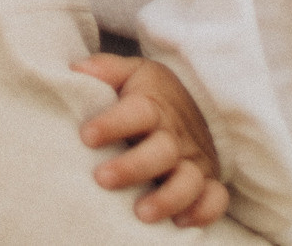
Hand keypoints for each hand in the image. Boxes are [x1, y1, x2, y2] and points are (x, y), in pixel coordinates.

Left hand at [72, 53, 231, 227]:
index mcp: (154, 106)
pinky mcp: (208, 180)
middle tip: (102, 178)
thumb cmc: (151, 93)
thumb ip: (106, 70)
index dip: (113, 124)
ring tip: (141, 213)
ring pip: (188, 180)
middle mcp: (175, 135)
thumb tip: (76, 69)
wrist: (196, 102)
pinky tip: (180, 224)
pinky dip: (203, 212)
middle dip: (133, 167)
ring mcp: (194, 159)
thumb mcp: (131, 73)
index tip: (87, 136)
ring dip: (167, 198)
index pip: (138, 112)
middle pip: (162, 151)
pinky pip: (215, 199)